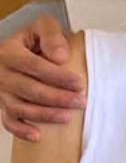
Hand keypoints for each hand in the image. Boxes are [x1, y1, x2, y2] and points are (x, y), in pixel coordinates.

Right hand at [0, 14, 83, 141]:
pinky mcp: (2, 104)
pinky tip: (38, 135)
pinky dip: (21, 130)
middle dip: (56, 98)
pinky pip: (8, 120)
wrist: (22, 49)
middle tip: (80, 102)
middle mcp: (1, 73)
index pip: (33, 66)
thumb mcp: (43, 27)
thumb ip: (52, 36)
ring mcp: (0, 91)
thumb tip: (61, 57)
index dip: (57, 76)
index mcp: (10, 52)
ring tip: (67, 117)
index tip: (78, 83)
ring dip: (44, 115)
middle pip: (28, 89)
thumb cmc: (36, 40)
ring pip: (19, 107)